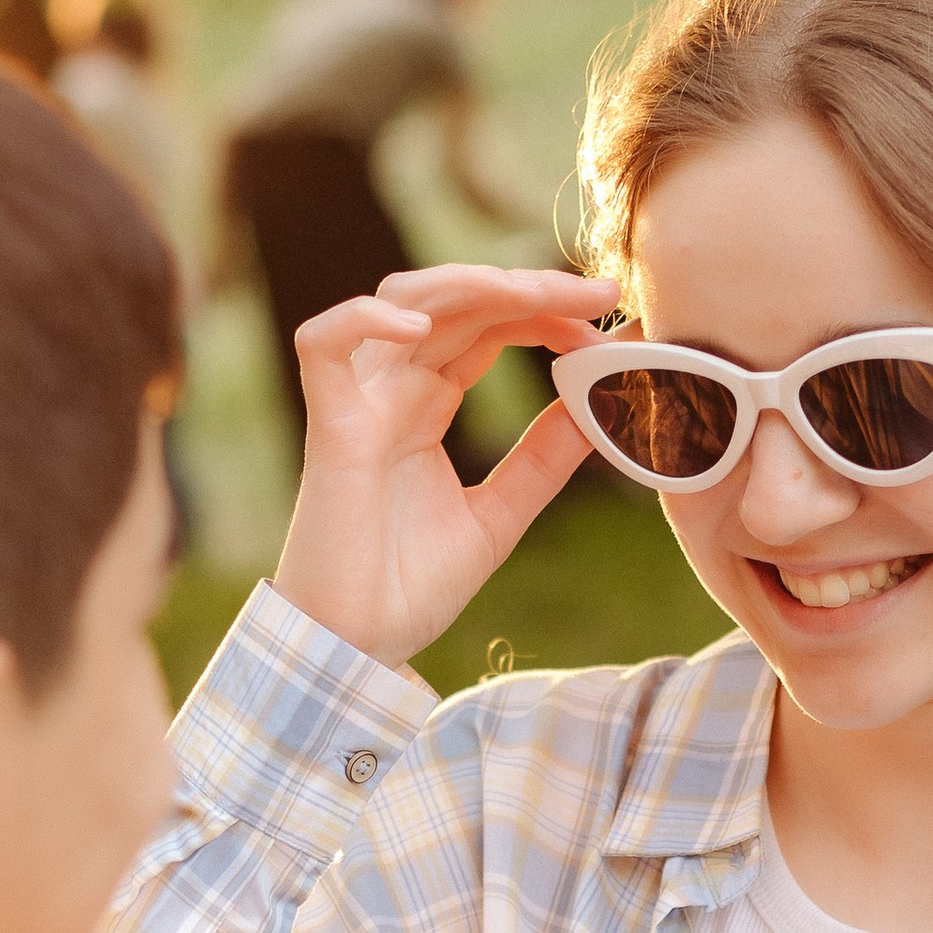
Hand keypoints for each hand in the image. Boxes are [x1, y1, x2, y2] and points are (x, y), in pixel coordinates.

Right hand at [274, 264, 620, 667]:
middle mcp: (392, 391)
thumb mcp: (499, 516)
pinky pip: (323, 344)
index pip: (489, 327)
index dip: (546, 313)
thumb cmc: (409, 588)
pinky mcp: (329, 428)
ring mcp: (358, 403)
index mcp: (426, 404)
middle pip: (456, 302)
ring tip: (534, 295)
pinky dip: (365, 321)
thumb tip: (599, 406)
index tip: (609, 322)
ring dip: (469, 284)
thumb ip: (543, 460)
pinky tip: (422, 328)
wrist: (355, 647)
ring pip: (400, 302)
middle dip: (527, 286)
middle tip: (597, 291)